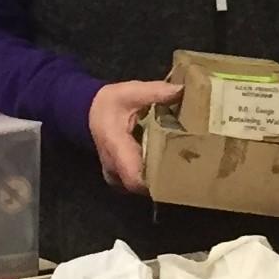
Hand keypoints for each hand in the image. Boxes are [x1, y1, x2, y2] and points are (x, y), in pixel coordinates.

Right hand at [89, 78, 179, 192]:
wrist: (89, 112)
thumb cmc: (110, 103)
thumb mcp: (131, 92)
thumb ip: (155, 92)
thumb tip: (182, 91)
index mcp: (116, 148)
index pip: (135, 179)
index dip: (157, 182)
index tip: (180, 172)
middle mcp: (114, 168)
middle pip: (142, 187)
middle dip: (165, 181)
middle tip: (188, 168)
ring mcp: (116, 176)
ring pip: (140, 188)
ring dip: (158, 180)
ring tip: (181, 167)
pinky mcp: (119, 176)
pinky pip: (137, 183)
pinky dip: (152, 178)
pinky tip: (168, 166)